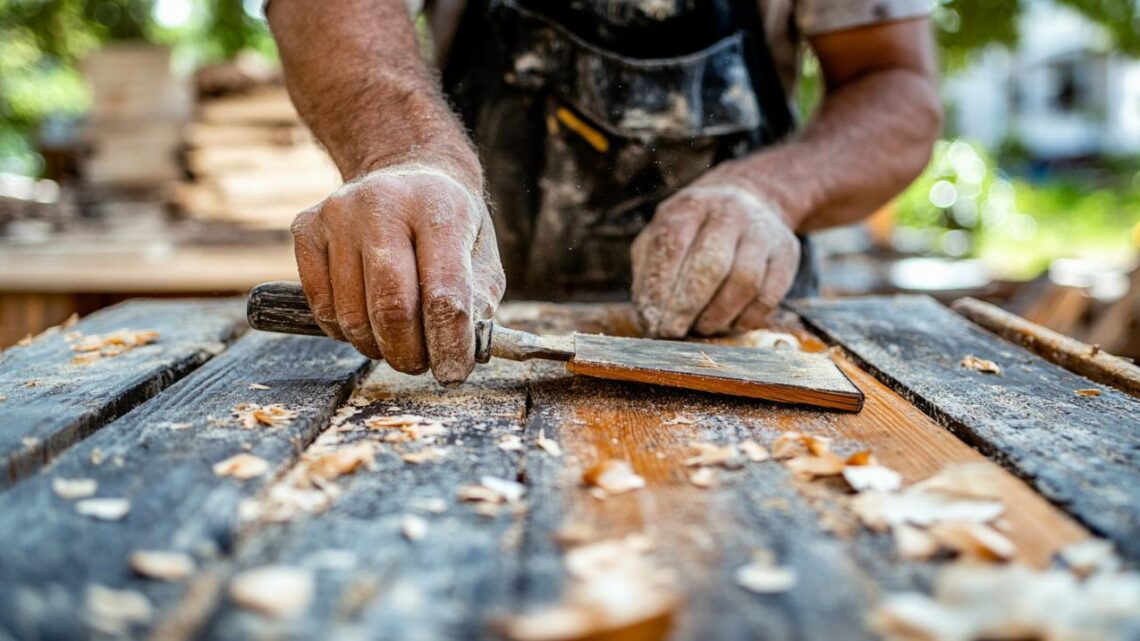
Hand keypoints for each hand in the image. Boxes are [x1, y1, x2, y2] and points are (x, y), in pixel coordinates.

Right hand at [291, 164, 504, 384]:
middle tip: (421, 364)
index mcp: (438, 208)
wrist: (405, 171)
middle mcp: (382, 204)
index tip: (453, 372)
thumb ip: (478, 301)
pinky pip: (322, 307)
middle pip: (391, 308)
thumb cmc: (448, 224)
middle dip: (409, 353)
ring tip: (398, 340)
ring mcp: (338, 215)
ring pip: (352, 316)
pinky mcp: (306, 229)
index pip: (443, 294)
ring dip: (378, 347)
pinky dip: (346, 331)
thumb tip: (463, 350)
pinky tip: (368, 321)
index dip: (449, 344)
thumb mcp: (481, 252)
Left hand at [630, 184, 799, 337]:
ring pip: (743, 283)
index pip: (672, 245)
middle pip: (710, 266)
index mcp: (691, 206)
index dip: (659, 288)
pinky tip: (728, 324)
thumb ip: (649, 272)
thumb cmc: (694, 231)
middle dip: (686, 307)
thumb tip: (648, 317)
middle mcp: (730, 212)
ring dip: (717, 316)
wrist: (749, 200)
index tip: (652, 320)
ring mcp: (763, 231)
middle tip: (672, 332)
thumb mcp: (661, 235)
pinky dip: (745, 319)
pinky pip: (768, 297)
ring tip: (700, 327)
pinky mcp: (787, 254)